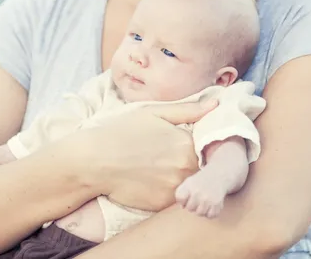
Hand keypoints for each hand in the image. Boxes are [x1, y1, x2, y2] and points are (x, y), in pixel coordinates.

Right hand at [80, 100, 217, 211]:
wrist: (94, 161)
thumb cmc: (121, 132)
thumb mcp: (153, 112)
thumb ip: (188, 109)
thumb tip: (217, 104)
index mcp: (186, 143)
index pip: (208, 147)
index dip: (199, 145)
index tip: (186, 144)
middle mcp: (186, 169)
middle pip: (201, 168)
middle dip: (192, 164)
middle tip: (168, 158)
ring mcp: (175, 189)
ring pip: (190, 185)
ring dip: (182, 179)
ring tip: (159, 169)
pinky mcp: (162, 206)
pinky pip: (175, 200)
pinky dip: (168, 192)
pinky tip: (151, 181)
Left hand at [175, 169, 226, 217]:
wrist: (216, 176)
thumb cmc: (199, 181)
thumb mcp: (187, 182)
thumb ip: (181, 193)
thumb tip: (182, 207)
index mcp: (190, 186)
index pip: (180, 198)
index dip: (182, 201)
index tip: (186, 198)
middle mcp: (198, 193)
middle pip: (190, 208)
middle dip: (191, 206)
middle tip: (195, 200)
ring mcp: (208, 199)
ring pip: (200, 213)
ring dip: (200, 210)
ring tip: (202, 203)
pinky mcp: (217, 204)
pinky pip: (210, 215)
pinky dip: (209, 213)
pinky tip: (209, 206)